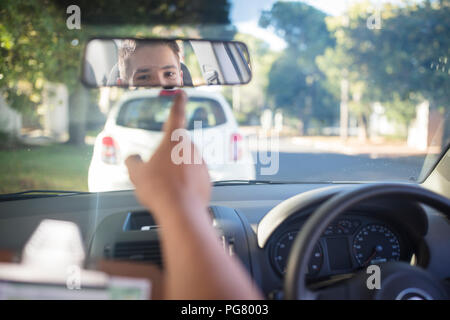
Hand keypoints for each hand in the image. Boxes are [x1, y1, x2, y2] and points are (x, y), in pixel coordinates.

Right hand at [125, 91, 210, 221]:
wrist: (181, 211)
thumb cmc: (159, 189)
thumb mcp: (136, 174)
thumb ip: (133, 162)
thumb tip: (132, 158)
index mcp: (174, 140)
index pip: (176, 115)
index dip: (178, 103)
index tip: (182, 93)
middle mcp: (191, 148)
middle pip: (177, 148)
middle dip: (169, 158)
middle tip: (158, 174)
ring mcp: (201, 163)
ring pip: (186, 164)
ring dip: (178, 171)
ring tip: (167, 188)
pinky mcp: (208, 179)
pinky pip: (194, 177)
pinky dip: (187, 183)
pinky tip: (178, 194)